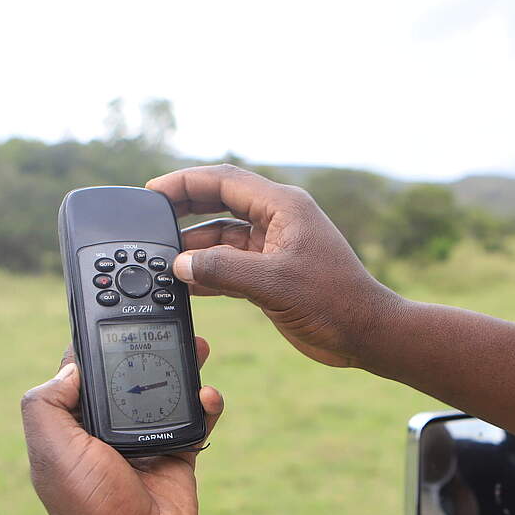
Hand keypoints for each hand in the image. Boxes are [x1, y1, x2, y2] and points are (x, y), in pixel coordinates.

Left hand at [21, 339, 223, 514]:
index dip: (94, 343)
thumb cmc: (89, 506)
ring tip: (198, 346)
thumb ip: (47, 403)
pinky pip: (196, 417)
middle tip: (165, 322)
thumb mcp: (52, 450)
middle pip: (130, 372)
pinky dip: (206, 402)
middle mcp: (106, 428)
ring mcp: (146, 438)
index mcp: (71, 425)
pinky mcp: (179, 450)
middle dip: (148, 346)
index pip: (81, 372)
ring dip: (183, 365)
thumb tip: (70, 364)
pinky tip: (208, 395)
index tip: (113, 312)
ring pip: (166, 388)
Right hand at [146, 165, 404, 367]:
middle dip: (184, 211)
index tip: (152, 191)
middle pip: (219, 204)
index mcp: (283, 206)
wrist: (365, 334)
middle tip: (149, 221)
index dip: (186, 182)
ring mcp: (274, 247)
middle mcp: (278, 220)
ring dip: (194, 248)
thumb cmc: (333, 302)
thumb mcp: (273, 284)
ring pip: (222, 238)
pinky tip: (183, 283)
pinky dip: (207, 272)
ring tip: (159, 258)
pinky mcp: (272, 274)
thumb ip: (223, 271)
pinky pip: (231, 265)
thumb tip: (181, 264)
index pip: (225, 181)